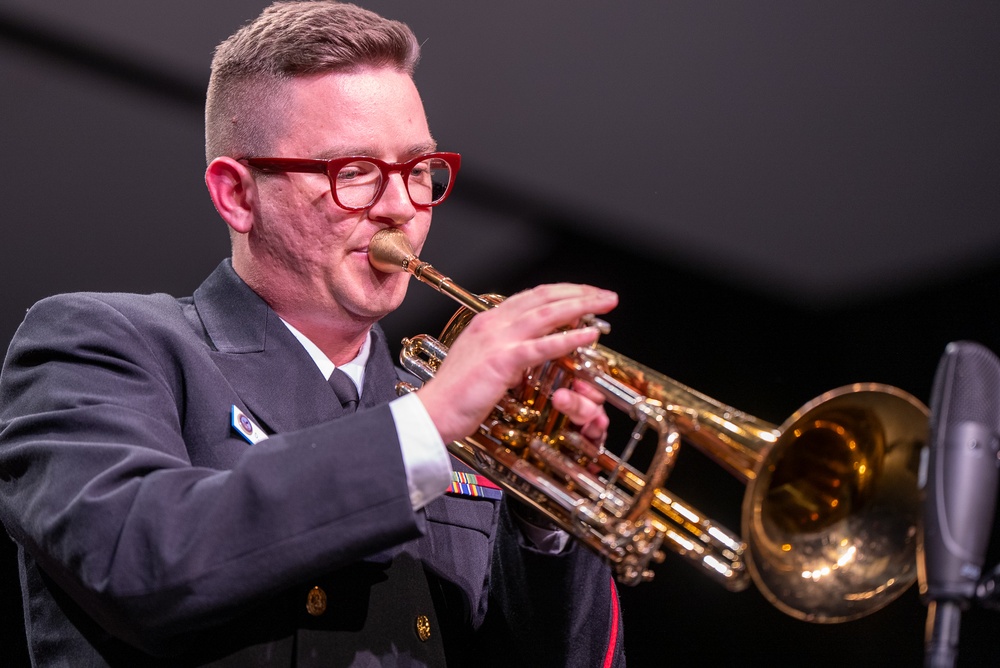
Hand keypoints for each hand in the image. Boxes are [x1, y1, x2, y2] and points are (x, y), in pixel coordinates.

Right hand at [416, 283, 617, 443]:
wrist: (432, 412)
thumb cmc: (454, 395)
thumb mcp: (480, 363)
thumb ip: (504, 352)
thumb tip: (529, 352)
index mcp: (487, 322)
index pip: (531, 297)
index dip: (561, 292)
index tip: (584, 295)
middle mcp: (492, 324)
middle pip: (543, 297)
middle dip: (579, 293)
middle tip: (605, 296)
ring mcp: (498, 340)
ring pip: (547, 313)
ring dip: (581, 306)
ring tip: (604, 306)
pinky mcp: (502, 360)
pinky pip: (544, 346)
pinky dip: (570, 338)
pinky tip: (590, 335)